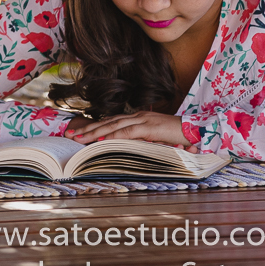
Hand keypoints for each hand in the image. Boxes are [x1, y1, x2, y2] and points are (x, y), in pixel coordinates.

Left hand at [64, 111, 190, 147]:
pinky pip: (128, 132)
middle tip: (69, 135)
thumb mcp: (155, 140)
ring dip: (95, 133)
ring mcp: (143, 120)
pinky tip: (102, 141)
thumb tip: (125, 150)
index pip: (111, 122)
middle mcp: (137, 116)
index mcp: (138, 118)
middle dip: (87, 129)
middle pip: (108, 122)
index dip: (94, 127)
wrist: (195, 129)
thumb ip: (141, 141)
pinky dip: (114, 136)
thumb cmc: (176, 136)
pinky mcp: (149, 127)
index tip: (78, 133)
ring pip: (114, 126)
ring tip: (80, 139)